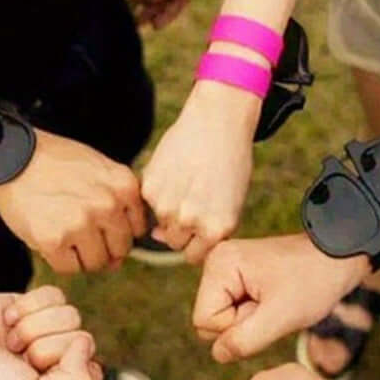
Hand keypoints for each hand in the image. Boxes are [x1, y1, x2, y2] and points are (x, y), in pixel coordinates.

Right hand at [0, 130, 144, 273]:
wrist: (11, 156)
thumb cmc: (57, 165)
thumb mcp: (100, 171)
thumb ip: (120, 209)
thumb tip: (119, 262)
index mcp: (125, 186)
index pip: (138, 230)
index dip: (117, 230)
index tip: (98, 218)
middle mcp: (107, 205)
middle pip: (120, 250)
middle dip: (102, 247)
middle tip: (77, 227)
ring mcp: (81, 223)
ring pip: (96, 263)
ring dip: (80, 255)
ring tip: (64, 231)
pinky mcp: (53, 239)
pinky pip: (69, 269)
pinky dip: (58, 260)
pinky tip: (50, 237)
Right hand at [0, 286, 100, 379]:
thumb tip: (86, 343)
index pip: (93, 370)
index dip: (68, 368)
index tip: (37, 376)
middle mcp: (60, 358)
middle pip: (83, 338)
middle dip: (44, 347)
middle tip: (15, 358)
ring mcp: (48, 329)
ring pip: (70, 314)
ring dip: (33, 326)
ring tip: (10, 341)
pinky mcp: (34, 303)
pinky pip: (55, 294)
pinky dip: (28, 306)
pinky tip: (7, 320)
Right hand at [142, 82, 259, 263]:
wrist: (218, 123)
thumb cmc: (230, 164)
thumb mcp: (230, 204)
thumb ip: (204, 231)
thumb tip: (156, 236)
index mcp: (215, 230)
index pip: (193, 256)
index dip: (195, 242)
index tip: (198, 226)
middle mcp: (190, 222)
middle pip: (175, 242)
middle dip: (180, 228)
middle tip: (192, 200)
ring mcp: (167, 206)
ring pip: (160, 222)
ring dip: (168, 209)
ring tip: (186, 183)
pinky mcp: (150, 188)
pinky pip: (148, 202)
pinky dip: (157, 191)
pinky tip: (174, 172)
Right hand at [194, 233, 369, 362]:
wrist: (338, 257)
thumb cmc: (313, 282)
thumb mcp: (280, 318)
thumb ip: (244, 341)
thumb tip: (218, 354)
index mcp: (219, 266)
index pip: (204, 322)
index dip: (236, 327)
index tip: (266, 308)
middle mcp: (215, 263)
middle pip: (209, 322)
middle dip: (242, 324)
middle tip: (273, 305)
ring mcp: (225, 269)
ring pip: (222, 320)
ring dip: (251, 320)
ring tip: (276, 301)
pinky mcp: (237, 276)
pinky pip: (234, 311)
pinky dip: (255, 314)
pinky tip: (274, 299)